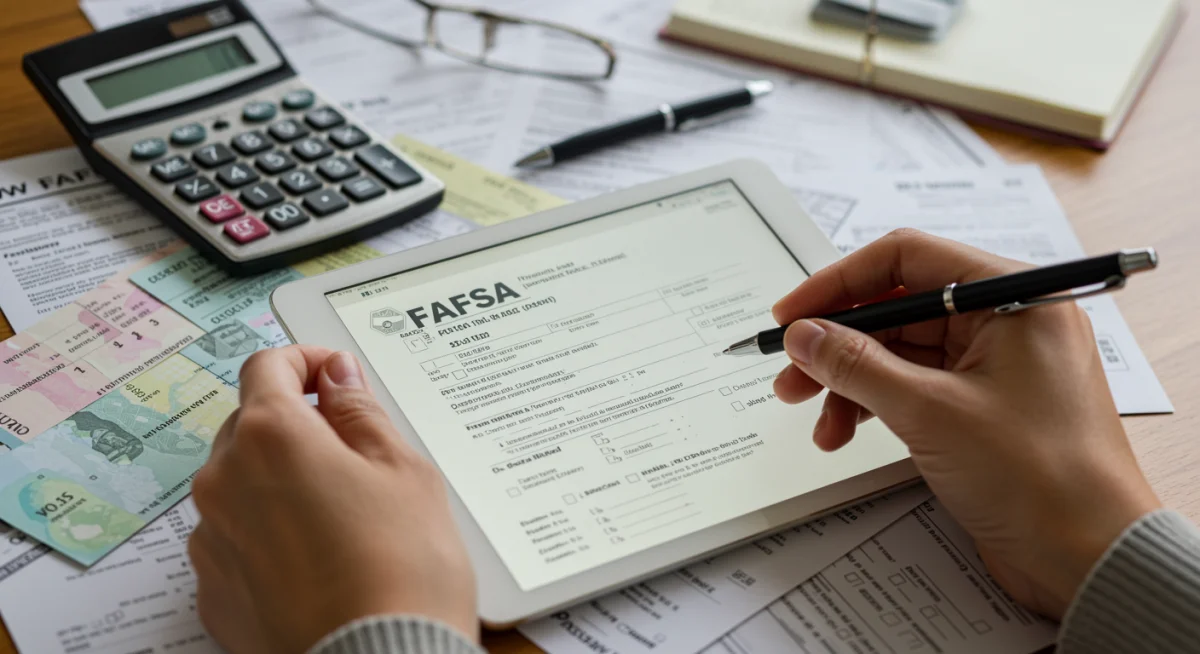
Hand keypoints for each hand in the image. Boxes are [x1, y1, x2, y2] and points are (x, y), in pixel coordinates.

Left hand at [189, 346, 476, 652]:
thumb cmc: (402, 571)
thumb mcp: (403, 471)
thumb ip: (361, 413)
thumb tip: (338, 378)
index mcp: (272, 437)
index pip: (268, 366)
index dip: (306, 360)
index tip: (334, 373)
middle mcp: (225, 481)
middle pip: (252, 424)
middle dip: (297, 425)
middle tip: (355, 453)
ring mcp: (213, 538)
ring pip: (242, 483)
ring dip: (280, 481)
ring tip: (343, 517)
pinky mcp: (213, 589)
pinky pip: (236, 539)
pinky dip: (269, 534)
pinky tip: (318, 558)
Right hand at [773, 229, 1160, 618]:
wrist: (1090, 558)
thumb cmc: (1042, 480)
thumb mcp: (930, 412)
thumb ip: (857, 365)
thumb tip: (804, 334)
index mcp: (1013, 296)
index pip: (907, 259)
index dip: (839, 283)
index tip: (792, 314)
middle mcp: (1007, 320)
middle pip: (898, 308)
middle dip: (838, 343)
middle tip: (791, 373)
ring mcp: (996, 364)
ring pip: (900, 351)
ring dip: (850, 381)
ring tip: (815, 417)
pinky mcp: (984, 404)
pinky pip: (915, 385)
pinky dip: (876, 404)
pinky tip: (845, 432)